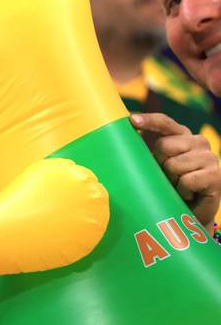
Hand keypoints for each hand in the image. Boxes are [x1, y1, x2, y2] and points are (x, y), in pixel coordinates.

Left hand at [130, 113, 220, 232]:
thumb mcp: (155, 165)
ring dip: (172, 180)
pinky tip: (188, 194)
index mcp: (181, 135)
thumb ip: (145, 151)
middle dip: (160, 163)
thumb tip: (121, 141)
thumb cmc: (168, 186)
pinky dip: (183, 191)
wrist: (189, 213)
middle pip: (164, 145)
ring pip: (174, 165)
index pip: (164, 122)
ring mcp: (210, 157)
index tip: (132, 120)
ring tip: (178, 187)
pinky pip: (187, 180)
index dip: (149, 121)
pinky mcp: (217, 175)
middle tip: (167, 177)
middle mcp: (198, 142)